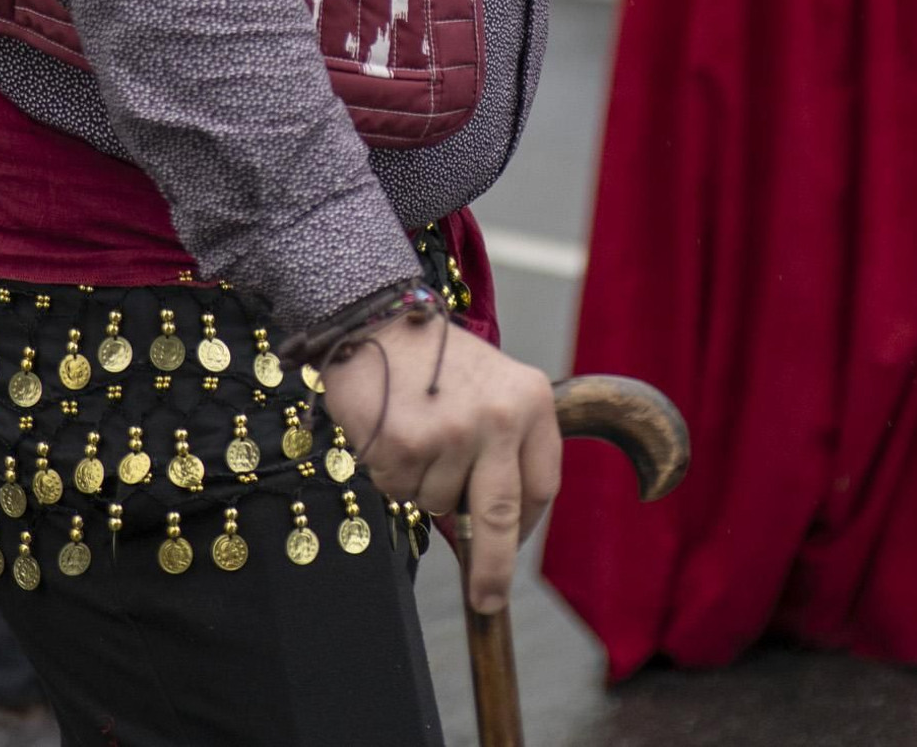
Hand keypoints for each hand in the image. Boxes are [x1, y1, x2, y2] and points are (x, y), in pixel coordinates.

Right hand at [322, 317, 560, 613]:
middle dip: (493, 569)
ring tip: (413, 430)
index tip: (511, 544)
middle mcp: (498, 418)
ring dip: (422, 485)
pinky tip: (389, 428)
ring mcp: (453, 433)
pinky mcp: (407, 444)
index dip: (526, 524)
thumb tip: (495, 530)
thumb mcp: (491, 385)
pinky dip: (391, 473)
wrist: (374, 315)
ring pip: (440, 503)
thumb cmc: (433, 357)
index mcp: (531, 400)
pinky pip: (400, 491)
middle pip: (502, 516)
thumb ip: (503, 444)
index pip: (542, 485)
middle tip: (487, 600)